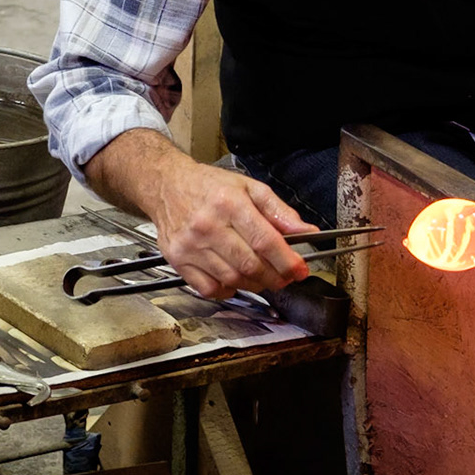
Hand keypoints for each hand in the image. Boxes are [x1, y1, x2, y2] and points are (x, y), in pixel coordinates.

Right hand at [146, 163, 318, 298]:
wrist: (167, 185)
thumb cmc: (208, 186)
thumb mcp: (249, 187)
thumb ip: (279, 211)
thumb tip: (307, 231)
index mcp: (229, 203)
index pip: (265, 241)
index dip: (287, 261)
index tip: (299, 270)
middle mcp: (208, 225)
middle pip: (250, 265)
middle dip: (275, 277)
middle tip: (284, 276)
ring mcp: (191, 245)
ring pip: (232, 280)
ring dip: (254, 284)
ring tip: (261, 275)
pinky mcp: (178, 260)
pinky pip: (209, 289)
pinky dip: (227, 290)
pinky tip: (233, 279)